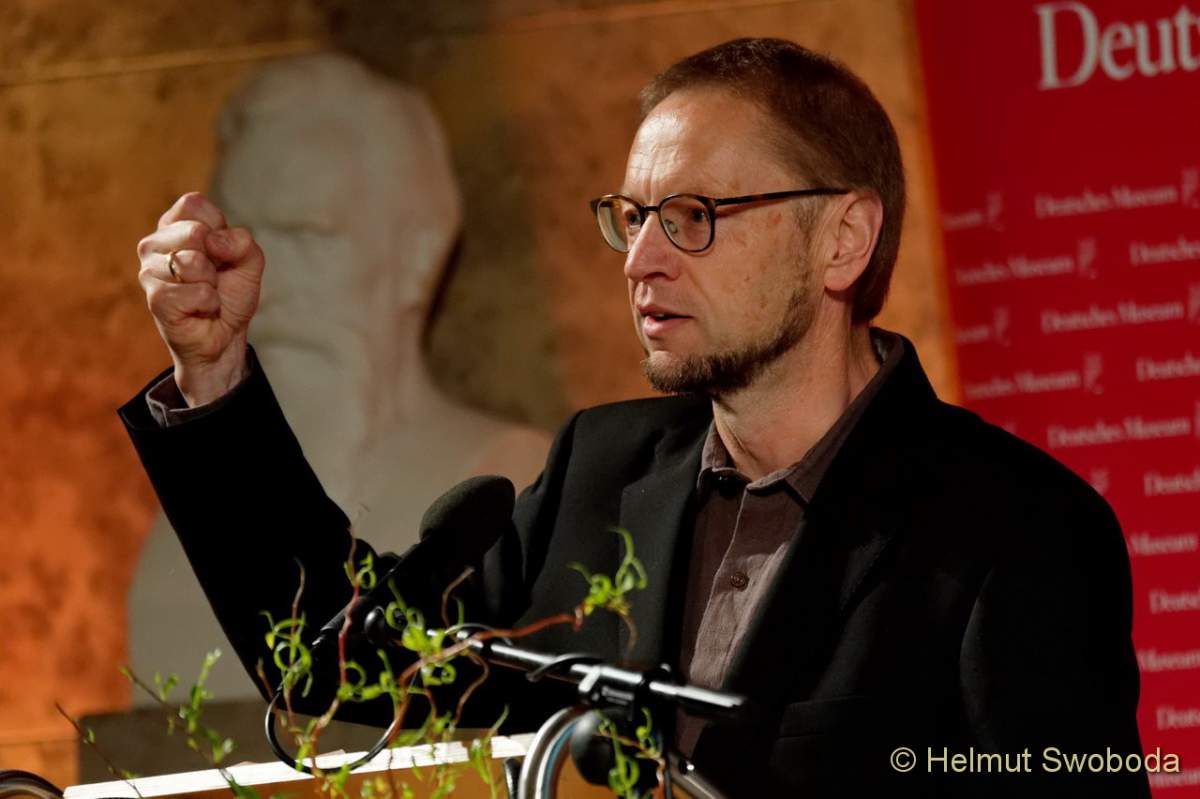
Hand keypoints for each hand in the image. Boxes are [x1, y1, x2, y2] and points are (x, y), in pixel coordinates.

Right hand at [137, 192, 264, 405]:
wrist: (225, 335)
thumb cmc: (230, 293)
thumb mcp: (249, 261)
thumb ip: (241, 241)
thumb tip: (212, 241)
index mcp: (174, 226)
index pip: (193, 204)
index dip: (218, 228)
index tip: (220, 251)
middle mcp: (154, 244)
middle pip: (194, 232)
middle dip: (217, 259)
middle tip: (212, 277)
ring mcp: (150, 271)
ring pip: (194, 262)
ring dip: (212, 283)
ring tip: (205, 293)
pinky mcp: (156, 298)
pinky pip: (197, 292)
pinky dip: (209, 303)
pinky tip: (200, 309)